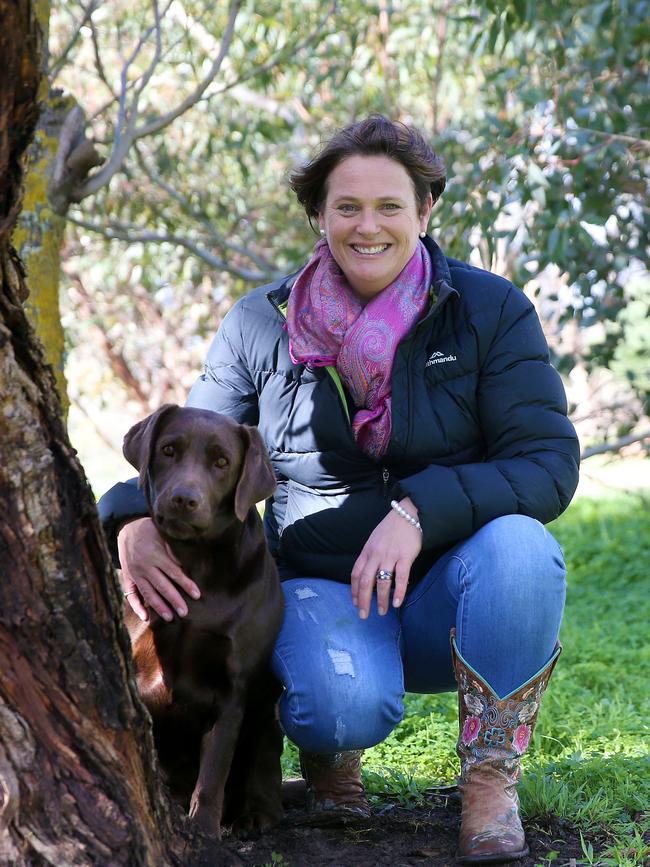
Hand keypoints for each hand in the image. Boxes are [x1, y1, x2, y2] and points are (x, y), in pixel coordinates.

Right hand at [117, 517, 200, 621]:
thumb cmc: (149, 530)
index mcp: (155, 555)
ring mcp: (135, 574)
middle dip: (174, 600)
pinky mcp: (127, 578)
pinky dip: (137, 607)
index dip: (186, 584)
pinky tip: (145, 617)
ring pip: (148, 593)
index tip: (197, 594)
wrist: (125, 528)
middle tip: (185, 612)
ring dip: (159, 606)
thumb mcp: (162, 534)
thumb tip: (184, 565)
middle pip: (162, 586)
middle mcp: (145, 567)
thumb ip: (173, 550)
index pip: (174, 573)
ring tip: (170, 618)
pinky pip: (131, 595)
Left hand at [350, 497, 421, 618]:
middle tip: (363, 615)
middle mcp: (376, 554)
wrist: (408, 513)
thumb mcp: (374, 539)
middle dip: (363, 601)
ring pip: (382, 582)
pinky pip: (401, 577)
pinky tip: (397, 602)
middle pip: (366, 581)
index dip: (355, 590)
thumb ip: (370, 555)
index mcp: (367, 551)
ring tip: (382, 612)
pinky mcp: (405, 556)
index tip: (355, 603)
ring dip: (381, 600)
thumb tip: (368, 573)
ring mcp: (390, 555)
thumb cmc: (391, 528)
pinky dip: (399, 591)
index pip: (356, 574)